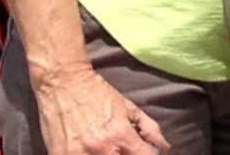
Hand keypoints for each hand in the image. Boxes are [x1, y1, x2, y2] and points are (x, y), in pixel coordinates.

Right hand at [32, 62, 169, 153]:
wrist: (64, 83)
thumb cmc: (98, 93)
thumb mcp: (128, 108)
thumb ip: (148, 129)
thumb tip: (164, 147)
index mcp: (121, 135)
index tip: (141, 153)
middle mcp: (101, 148)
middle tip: (122, 149)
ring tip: (106, 149)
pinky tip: (87, 150)